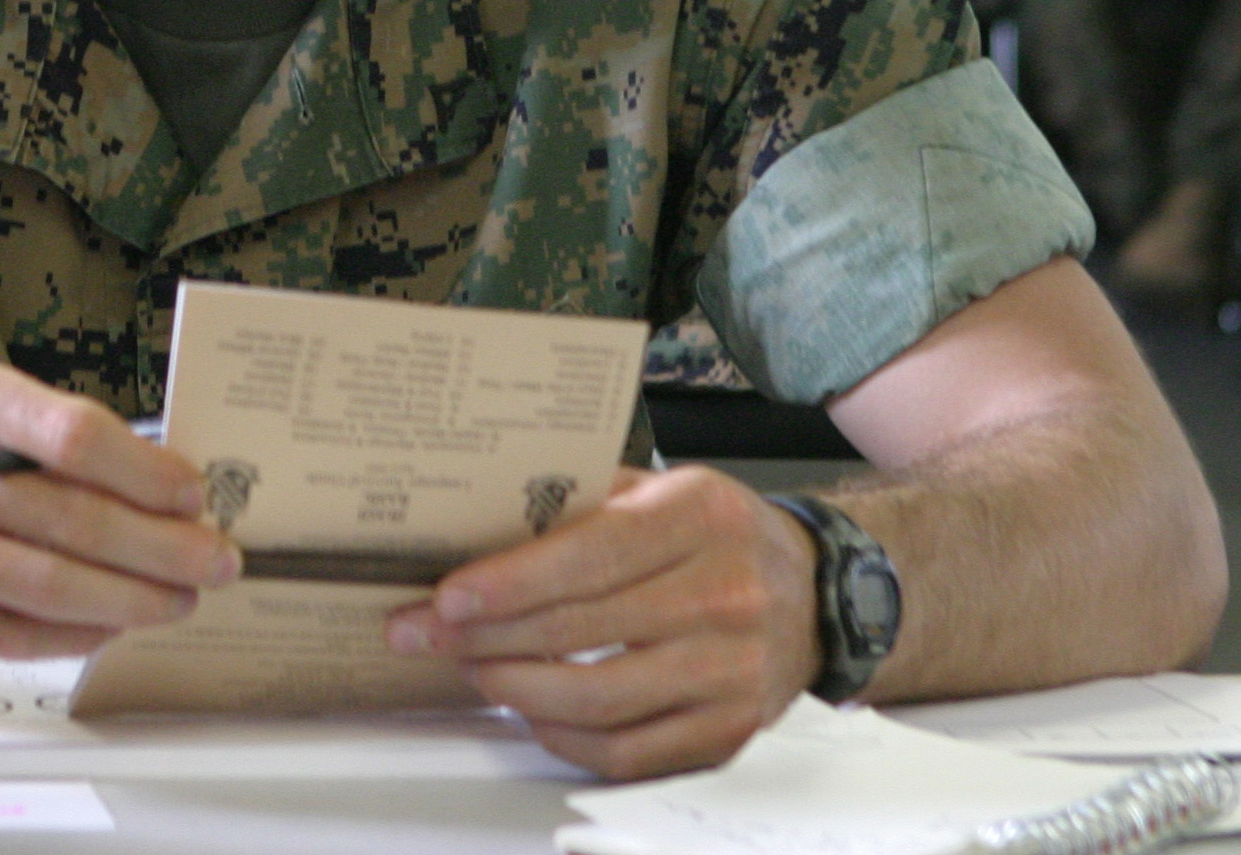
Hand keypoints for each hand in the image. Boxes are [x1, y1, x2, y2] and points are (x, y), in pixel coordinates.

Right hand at [0, 361, 238, 658]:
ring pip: (46, 586)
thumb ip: (57, 440)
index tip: (194, 496)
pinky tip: (111, 626)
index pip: (72, 434)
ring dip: (130, 599)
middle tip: (214, 561)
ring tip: (177, 600)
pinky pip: (8, 634)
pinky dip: (73, 634)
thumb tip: (169, 490)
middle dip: (160, 548)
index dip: (145, 472)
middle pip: (71, 519)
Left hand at [383, 466, 820, 779]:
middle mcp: (724, 595)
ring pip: (597, 700)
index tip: (447, 596)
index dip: (511, 583)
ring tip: (472, 666)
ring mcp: (729, 671)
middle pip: (580, 631)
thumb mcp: (665, 488)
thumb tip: (479, 524)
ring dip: (514, 688)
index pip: (590, 557)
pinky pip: (627, 751)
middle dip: (485, 636)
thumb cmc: (720, 534)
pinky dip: (563, 737)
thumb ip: (583, 501)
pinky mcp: (727, 730)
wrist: (816, 595)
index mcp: (700, 518)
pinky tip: (529, 710)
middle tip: (424, 633)